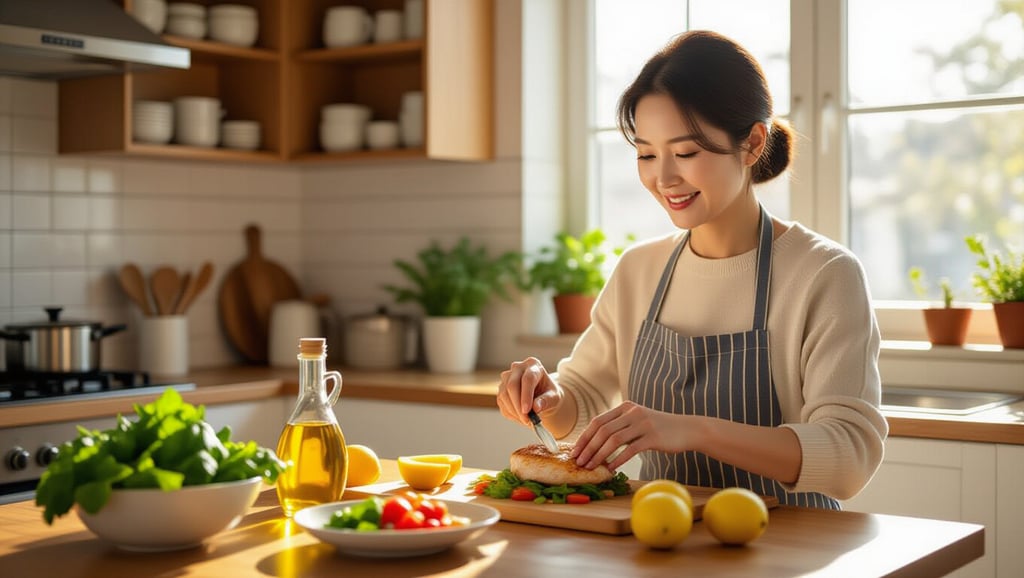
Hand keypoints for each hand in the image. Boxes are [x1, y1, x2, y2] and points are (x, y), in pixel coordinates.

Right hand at [497, 357, 562, 426]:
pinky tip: (521, 418)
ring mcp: (507, 378)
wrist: (542, 396)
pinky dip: (511, 413)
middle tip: (526, 420)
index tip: (527, 411)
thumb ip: (547, 401)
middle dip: (518, 405)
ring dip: (514, 411)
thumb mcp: (554, 397)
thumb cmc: (549, 394)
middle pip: (512, 385)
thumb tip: (536, 407)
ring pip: (504, 394)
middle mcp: (517, 368)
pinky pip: (501, 402)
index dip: (526, 395)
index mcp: (533, 365)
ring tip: (526, 421)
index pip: (527, 379)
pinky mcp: (501, 389)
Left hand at [571, 401, 685, 471]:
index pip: (597, 421)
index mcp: (625, 407)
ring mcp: (643, 423)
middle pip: (602, 430)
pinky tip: (610, 469)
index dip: (584, 437)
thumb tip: (595, 443)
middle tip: (579, 462)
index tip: (575, 451)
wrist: (687, 429)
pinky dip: (617, 460)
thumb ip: (620, 427)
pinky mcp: (653, 437)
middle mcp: (632, 412)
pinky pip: (630, 449)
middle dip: (588, 448)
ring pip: (613, 440)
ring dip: (599, 455)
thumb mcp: (637, 421)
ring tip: (592, 467)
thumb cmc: (659, 429)